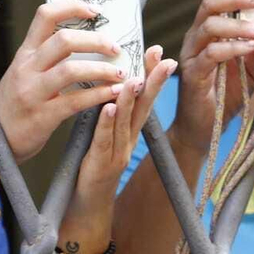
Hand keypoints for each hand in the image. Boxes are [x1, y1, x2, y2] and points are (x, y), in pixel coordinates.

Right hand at [0, 0, 129, 163]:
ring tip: (120, 73)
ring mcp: (32, 92)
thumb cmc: (13, 106)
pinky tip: (113, 93)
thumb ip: (46, 58)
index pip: (46, 16)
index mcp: (24, 54)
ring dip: (102, 69)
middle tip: (115, 48)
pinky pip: (75, 101)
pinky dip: (99, 95)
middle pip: (64, 40)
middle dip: (96, 40)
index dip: (72, 7)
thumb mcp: (22, 74)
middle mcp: (26, 68)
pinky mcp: (41, 117)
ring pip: (72, 70)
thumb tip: (83, 41)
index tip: (95, 11)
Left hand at [65, 45, 178, 242]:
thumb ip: (112, 110)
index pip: (144, 97)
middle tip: (164, 59)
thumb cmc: (95, 162)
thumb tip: (110, 80)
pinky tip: (109, 107)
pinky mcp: (102, 163)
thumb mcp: (107, 133)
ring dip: (131, 99)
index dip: (152, 74)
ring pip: (127, 122)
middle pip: (145, 106)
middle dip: (154, 81)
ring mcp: (118, 152)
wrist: (90, 202)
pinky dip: (107, 122)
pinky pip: (105, 139)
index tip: (159, 50)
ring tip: (135, 78)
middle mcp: (129, 139)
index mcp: (130, 129)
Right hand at [169, 0, 253, 154]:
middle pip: (209, 5)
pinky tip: (251, 49)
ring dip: (238, 26)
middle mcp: (196, 37)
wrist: (204, 130)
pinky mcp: (193, 75)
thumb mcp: (251, 63)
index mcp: (209, 30)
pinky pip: (211, 55)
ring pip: (210, 28)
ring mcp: (192, 55)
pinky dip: (232, 49)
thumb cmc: (227, 93)